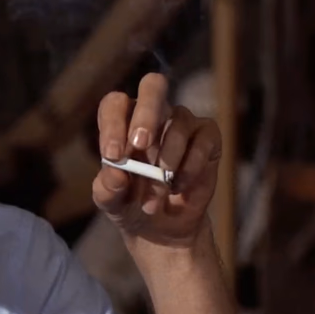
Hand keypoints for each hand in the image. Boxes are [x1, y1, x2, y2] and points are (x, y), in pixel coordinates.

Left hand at [93, 73, 222, 248]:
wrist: (160, 228)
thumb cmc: (128, 204)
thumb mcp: (110, 201)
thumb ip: (106, 187)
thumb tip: (115, 173)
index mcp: (121, 122)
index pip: (115, 104)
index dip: (113, 123)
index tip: (113, 155)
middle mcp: (152, 115)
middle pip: (153, 86)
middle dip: (147, 113)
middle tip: (140, 145)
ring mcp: (182, 123)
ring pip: (177, 123)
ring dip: (166, 162)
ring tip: (155, 197)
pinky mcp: (208, 138)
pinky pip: (203, 141)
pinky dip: (190, 167)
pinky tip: (178, 188)